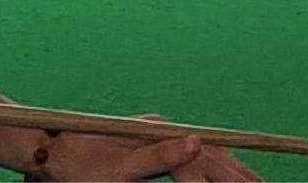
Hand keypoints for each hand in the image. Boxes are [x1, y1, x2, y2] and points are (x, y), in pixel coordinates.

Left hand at [35, 116, 260, 181]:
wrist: (51, 147)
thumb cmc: (81, 168)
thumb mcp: (118, 171)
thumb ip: (160, 157)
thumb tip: (197, 143)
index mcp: (163, 136)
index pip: (205, 165)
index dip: (230, 182)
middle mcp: (167, 129)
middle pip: (214, 154)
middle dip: (242, 175)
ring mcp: (162, 130)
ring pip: (208, 151)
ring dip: (232, 168)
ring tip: (255, 180)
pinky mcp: (155, 135)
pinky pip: (194, 151)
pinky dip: (213, 163)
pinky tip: (222, 167)